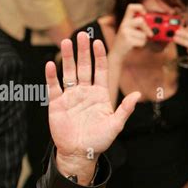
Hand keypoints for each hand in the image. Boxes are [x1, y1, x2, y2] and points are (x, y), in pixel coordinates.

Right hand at [46, 31, 140, 181]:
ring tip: (66, 42)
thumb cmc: (99, 140)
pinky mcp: (56, 104)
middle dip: (83, 51)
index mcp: (99, 94)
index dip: (99, 56)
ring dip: (67, 58)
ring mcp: (70, 96)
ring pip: (68, 72)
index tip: (98, 42)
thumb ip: (125, 109)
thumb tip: (137, 95)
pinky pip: (54, 87)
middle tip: (81, 34)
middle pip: (83, 67)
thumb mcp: (116, 125)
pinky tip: (51, 64)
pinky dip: (52, 76)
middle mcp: (85, 92)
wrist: (80, 153)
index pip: (99, 70)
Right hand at [112, 3, 151, 59]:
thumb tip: (154, 26)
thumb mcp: (131, 31)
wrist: (116, 53)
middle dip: (147, 28)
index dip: (140, 8)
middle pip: (141, 21)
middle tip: (150, 34)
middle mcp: (124, 24)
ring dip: (144, 39)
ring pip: (143, 34)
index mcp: (125, 20)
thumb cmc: (126, 42)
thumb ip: (139, 26)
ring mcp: (125, 32)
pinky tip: (135, 46)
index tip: (145, 14)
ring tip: (137, 41)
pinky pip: (142, 41)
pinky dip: (142, 45)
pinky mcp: (127, 40)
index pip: (131, 7)